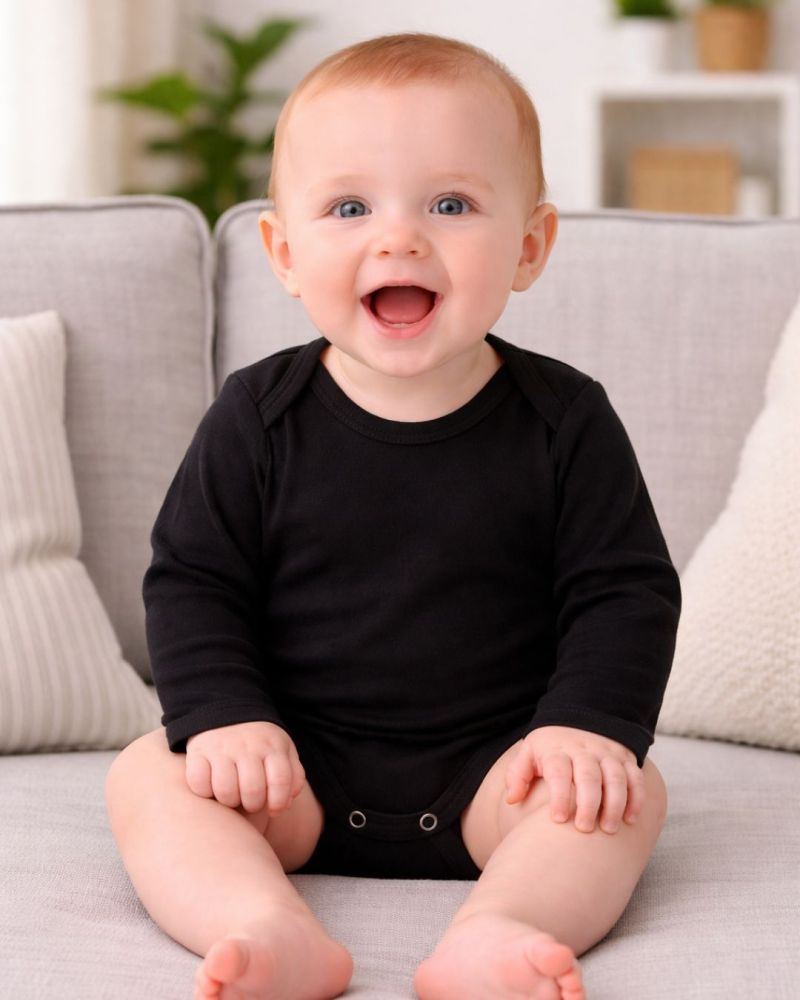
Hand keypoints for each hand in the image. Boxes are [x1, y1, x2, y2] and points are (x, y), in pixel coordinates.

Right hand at [185, 720, 305, 815]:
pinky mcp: (197, 751)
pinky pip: (198, 783)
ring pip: (225, 790)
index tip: (273, 809)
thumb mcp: (282, 751)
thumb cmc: (260, 744)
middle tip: (250, 802)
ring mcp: (221, 747)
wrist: (227, 711)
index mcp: (272, 746)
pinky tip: (211, 787)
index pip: (281, 780)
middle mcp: (247, 745)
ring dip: (229, 802)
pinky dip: (204, 792)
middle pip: (252, 789)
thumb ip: (292, 777)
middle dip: (253, 805)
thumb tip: (283, 806)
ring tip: (231, 796)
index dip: (278, 802)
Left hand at [504, 726, 643, 834]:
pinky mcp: (624, 758)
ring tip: (608, 829)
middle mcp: (584, 750)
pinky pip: (635, 777)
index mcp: (557, 750)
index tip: (556, 819)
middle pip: (589, 775)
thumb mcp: (529, 753)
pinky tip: (630, 819)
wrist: (577, 720)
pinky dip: (636, 797)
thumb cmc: (549, 748)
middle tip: (583, 828)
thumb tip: (512, 800)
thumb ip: (518, 775)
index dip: (559, 795)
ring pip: (615, 777)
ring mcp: (606, 753)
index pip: (559, 771)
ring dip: (615, 803)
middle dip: (588, 803)